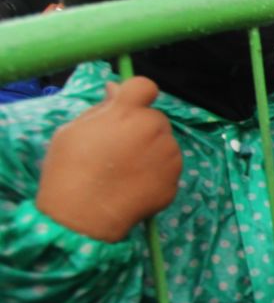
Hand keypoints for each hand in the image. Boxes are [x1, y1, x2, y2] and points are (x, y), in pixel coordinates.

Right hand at [36, 77, 181, 242]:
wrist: (82, 217)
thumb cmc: (70, 169)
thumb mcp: (74, 130)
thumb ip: (101, 108)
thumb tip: (116, 89)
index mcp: (128, 112)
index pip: (146, 86)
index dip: (136, 95)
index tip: (127, 107)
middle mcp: (154, 129)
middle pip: (155, 118)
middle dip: (141, 127)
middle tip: (117, 148)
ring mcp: (169, 156)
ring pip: (165, 143)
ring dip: (151, 150)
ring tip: (124, 170)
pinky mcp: (175, 180)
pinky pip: (168, 169)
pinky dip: (156, 173)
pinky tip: (134, 185)